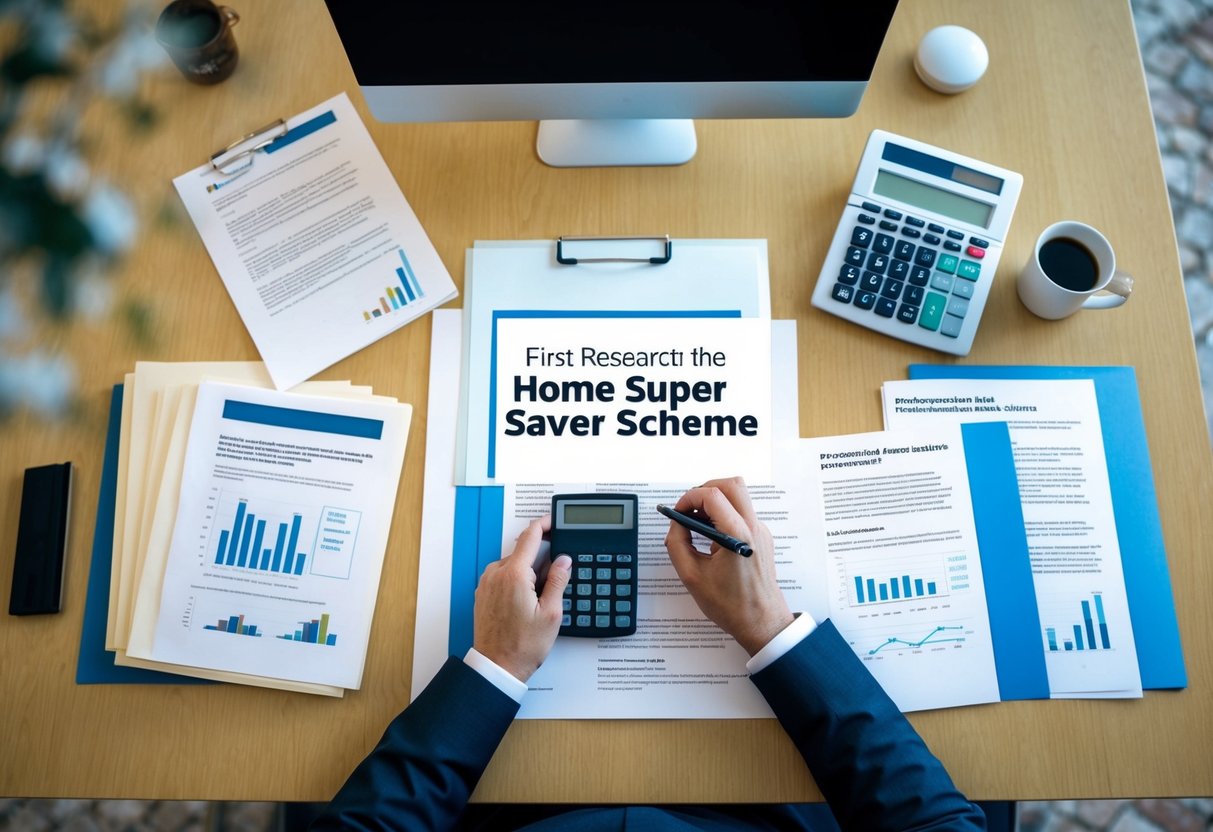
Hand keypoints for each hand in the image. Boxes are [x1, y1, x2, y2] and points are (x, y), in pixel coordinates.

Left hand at [473, 515, 571, 681]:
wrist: (497, 667)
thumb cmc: (522, 646)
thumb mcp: (551, 613)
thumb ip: (558, 581)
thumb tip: (564, 561)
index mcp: (514, 575)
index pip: (530, 536)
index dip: (545, 525)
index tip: (554, 521)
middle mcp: (496, 575)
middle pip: (523, 552)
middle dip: (541, 560)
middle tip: (555, 582)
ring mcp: (487, 584)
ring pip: (513, 565)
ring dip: (529, 573)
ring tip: (539, 601)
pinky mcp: (483, 593)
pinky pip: (503, 576)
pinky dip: (517, 581)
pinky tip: (525, 603)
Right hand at [664, 477, 793, 655]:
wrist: (761, 622)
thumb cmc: (732, 605)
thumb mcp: (691, 576)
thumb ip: (677, 544)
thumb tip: (675, 524)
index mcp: (737, 535)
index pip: (713, 495)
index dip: (690, 497)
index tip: (678, 511)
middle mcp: (753, 528)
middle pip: (731, 484)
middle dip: (705, 489)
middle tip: (689, 507)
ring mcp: (760, 532)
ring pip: (739, 497)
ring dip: (715, 503)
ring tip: (698, 524)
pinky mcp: (761, 538)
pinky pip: (742, 513)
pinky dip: (723, 516)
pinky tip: (711, 538)